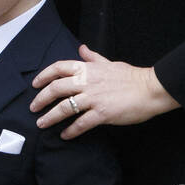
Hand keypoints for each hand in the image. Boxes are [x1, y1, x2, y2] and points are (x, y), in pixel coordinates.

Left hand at [30, 44, 178, 136]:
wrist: (151, 89)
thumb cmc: (131, 76)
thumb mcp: (109, 63)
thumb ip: (93, 58)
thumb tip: (82, 49)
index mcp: (88, 68)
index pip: (59, 68)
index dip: (44, 76)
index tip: (35, 84)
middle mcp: (88, 82)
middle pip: (56, 88)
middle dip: (41, 99)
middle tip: (33, 108)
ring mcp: (94, 98)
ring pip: (65, 107)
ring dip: (50, 117)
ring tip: (42, 124)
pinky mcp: (103, 113)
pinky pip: (81, 123)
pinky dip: (71, 131)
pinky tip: (65, 135)